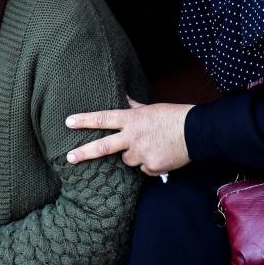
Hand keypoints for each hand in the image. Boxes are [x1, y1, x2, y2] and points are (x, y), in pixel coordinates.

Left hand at [65, 97, 192, 176]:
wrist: (195, 132)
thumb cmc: (172, 116)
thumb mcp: (150, 108)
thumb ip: (133, 106)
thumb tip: (122, 96)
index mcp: (132, 120)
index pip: (103, 118)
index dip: (85, 120)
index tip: (69, 121)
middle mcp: (133, 137)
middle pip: (103, 146)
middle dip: (84, 152)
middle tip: (69, 157)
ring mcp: (141, 153)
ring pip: (128, 160)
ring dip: (135, 155)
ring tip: (152, 146)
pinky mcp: (151, 167)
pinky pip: (144, 169)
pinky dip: (150, 164)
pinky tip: (161, 154)